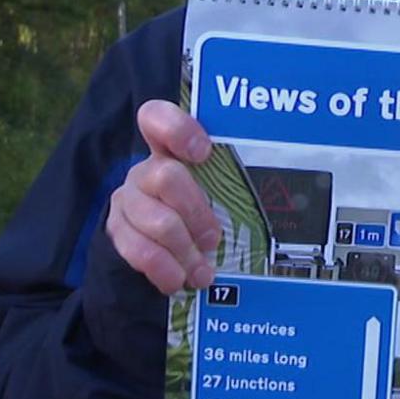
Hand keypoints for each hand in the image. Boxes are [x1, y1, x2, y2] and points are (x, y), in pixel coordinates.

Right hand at [105, 99, 221, 294]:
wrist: (161, 249)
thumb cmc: (203, 213)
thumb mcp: (219, 191)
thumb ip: (232, 182)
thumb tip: (282, 191)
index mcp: (169, 150)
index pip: (156, 118)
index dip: (177, 129)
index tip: (203, 153)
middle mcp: (145, 170)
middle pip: (166, 177)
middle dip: (196, 212)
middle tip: (213, 239)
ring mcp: (127, 200)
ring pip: (156, 220)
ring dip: (185, 250)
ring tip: (203, 273)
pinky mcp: (117, 231)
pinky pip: (138, 250)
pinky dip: (165, 269)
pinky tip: (179, 280)